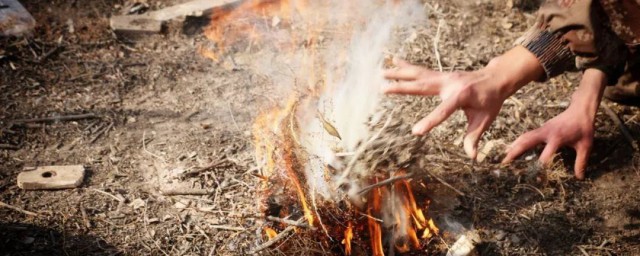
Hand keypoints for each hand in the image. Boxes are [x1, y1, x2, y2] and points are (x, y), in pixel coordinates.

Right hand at [383, 46, 543, 158]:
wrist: (496, 78)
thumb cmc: (490, 100)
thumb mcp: (485, 120)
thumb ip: (474, 137)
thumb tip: (471, 156)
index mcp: (461, 95)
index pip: (443, 110)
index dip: (430, 121)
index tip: (416, 132)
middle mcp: (449, 83)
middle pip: (421, 85)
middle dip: (402, 87)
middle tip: (383, 88)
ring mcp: (443, 77)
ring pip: (417, 74)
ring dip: (398, 73)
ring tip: (381, 72)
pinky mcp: (440, 75)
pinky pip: (421, 71)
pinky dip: (407, 66)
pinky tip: (394, 61)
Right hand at [502, 69, 606, 178]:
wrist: (580, 111)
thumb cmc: (584, 129)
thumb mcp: (585, 146)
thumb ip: (581, 162)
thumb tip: (580, 177)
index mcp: (557, 138)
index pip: (547, 153)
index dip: (541, 165)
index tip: (537, 177)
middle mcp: (546, 133)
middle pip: (526, 142)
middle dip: (515, 151)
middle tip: (505, 162)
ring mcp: (541, 129)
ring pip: (524, 137)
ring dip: (513, 146)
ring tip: (504, 157)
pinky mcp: (541, 128)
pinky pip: (526, 135)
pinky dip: (518, 141)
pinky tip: (512, 147)